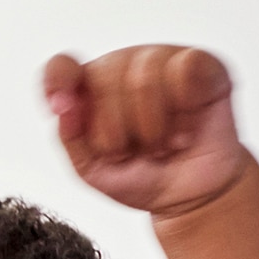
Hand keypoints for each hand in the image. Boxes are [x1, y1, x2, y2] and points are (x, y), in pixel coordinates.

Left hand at [45, 45, 245, 217]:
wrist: (191, 197)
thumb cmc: (142, 177)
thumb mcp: (93, 170)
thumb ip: (72, 138)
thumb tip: (65, 108)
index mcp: (90, 88)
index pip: (62, 67)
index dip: (57, 81)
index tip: (59, 107)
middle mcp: (123, 67)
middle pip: (106, 78)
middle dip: (118, 131)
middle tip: (133, 152)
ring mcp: (162, 60)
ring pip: (145, 76)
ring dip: (152, 128)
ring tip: (162, 147)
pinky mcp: (202, 65)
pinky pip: (186, 68)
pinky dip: (184, 110)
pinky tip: (186, 129)